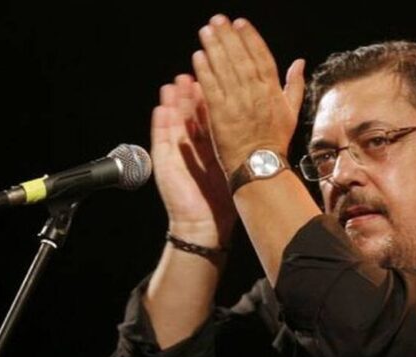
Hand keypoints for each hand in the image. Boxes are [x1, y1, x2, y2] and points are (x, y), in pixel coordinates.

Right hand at [150, 74, 235, 245]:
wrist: (205, 225)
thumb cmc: (222, 200)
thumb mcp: (233, 166)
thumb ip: (239, 145)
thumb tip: (255, 124)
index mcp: (209, 146)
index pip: (210, 116)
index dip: (213, 98)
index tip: (219, 78)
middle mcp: (191, 146)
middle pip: (190, 113)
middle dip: (192, 93)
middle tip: (195, 72)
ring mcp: (175, 152)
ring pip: (174, 121)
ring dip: (175, 101)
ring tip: (177, 82)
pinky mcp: (163, 161)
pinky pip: (160, 137)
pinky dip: (161, 121)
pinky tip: (163, 106)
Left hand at [192, 14, 304, 173]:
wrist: (260, 165)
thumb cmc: (275, 141)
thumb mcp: (292, 112)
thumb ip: (295, 85)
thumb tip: (300, 62)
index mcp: (272, 91)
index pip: (261, 57)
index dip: (250, 38)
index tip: (240, 23)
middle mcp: (255, 93)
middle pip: (240, 57)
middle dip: (228, 37)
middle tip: (218, 20)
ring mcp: (237, 102)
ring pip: (225, 68)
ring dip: (214, 47)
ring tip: (206, 31)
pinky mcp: (220, 113)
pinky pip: (211, 87)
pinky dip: (205, 70)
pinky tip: (198, 56)